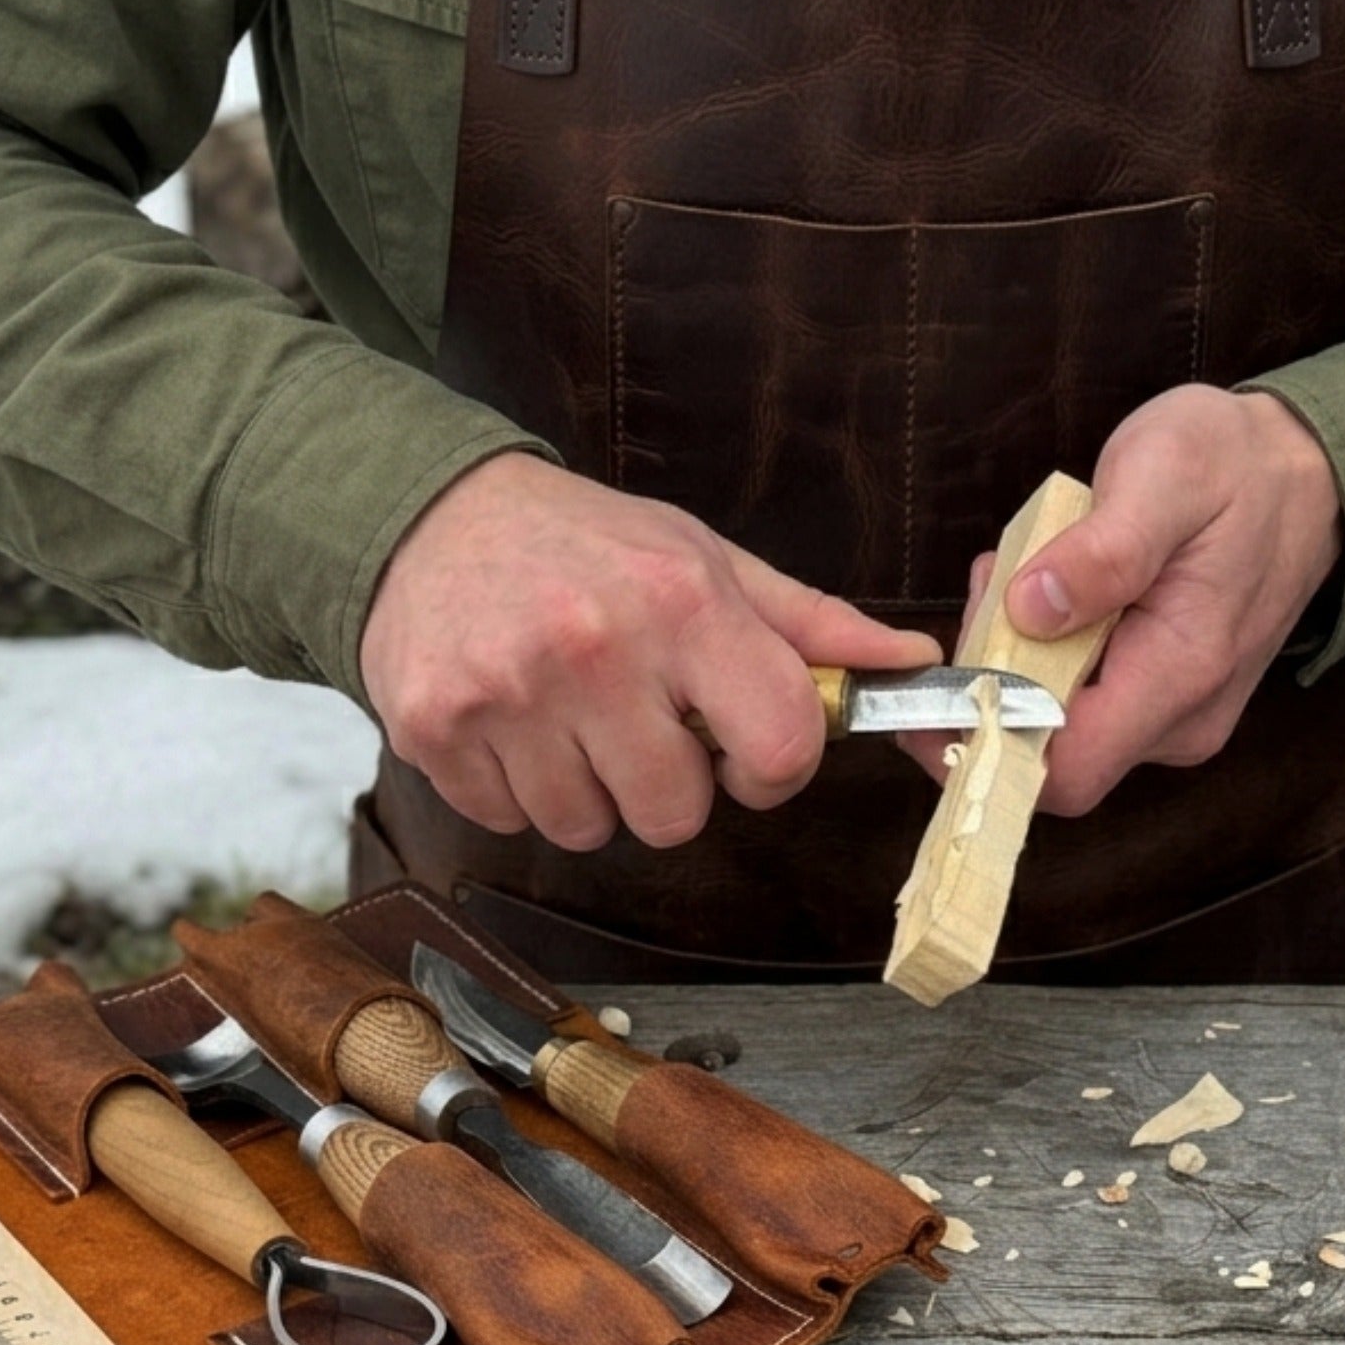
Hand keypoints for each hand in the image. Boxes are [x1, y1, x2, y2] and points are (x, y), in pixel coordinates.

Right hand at [360, 452, 940, 849]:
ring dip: (587, 792)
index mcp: (682, 603)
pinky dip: (515, 790)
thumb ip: (810, 626)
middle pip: (676, 815)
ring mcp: (507, 695)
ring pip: (587, 829)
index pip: (780, 747)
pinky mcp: (434, 728)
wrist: (429, 514)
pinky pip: (508, 821)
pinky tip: (511, 724)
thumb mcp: (705, 561)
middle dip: (667, 788)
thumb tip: (915, 663)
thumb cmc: (585, 545)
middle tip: (635, 725)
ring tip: (566, 719)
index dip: (772, 770)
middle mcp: (595, 649)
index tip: (741, 752)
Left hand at [901, 386, 1342, 816]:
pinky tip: (1051, 590)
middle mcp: (1178, 723)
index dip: (985, 744)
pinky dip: (1040, 654)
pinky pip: (1074, 703)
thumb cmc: (1236, 467)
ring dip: (1013, 658)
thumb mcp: (1167, 474)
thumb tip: (1030, 610)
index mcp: (1180, 675)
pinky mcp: (1157, 705)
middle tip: (996, 582)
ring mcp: (1170, 720)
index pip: (1063, 772)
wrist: (1307, 474)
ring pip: (1051, 727)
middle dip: (992, 680)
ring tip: (1030, 567)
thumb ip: (1103, 550)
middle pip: (1042, 752)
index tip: (940, 685)